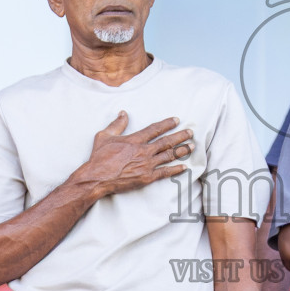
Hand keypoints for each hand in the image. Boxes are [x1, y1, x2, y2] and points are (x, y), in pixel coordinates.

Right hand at [75, 112, 192, 197]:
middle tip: (191, 132)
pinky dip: (176, 170)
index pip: (155, 129)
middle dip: (180, 136)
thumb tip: (123, 113)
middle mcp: (144, 151)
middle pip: (167, 142)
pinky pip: (165, 172)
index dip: (167, 123)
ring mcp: (147, 164)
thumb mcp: (104, 136)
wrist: (97, 177)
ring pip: (169, 155)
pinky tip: (185, 167)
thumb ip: (117, 124)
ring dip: (182, 150)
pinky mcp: (147, 177)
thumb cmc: (99, 157)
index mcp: (135, 140)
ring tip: (192, 146)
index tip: (177, 120)